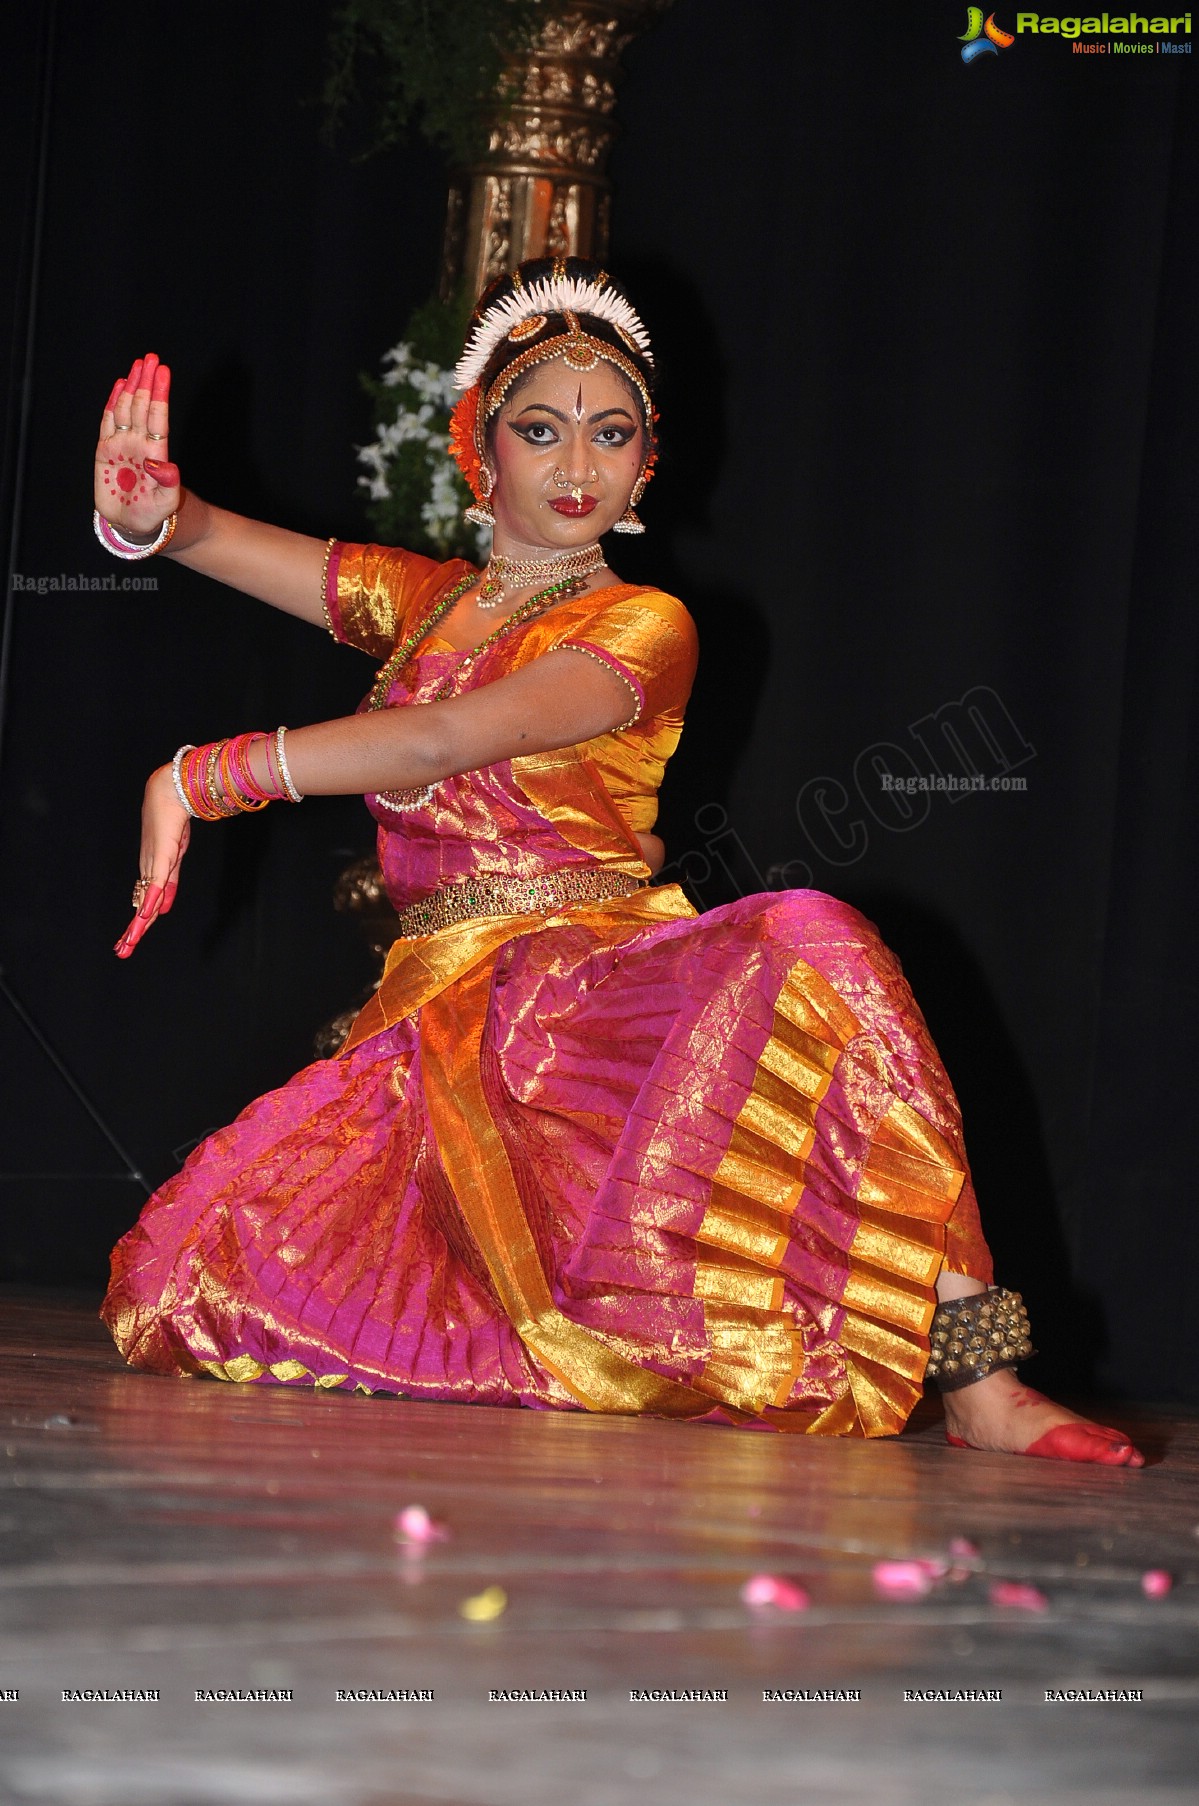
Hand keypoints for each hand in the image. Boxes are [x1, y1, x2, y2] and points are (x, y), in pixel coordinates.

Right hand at [95, 353, 180, 539]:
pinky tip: (120, 385)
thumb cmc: (154, 515)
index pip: (158, 417)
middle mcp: (140, 444)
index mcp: (155, 453)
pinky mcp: (105, 451)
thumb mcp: (165, 503)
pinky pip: (109, 422)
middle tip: (151, 357)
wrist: (133, 525)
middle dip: (147, 382)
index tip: (163, 372)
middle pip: (143, 407)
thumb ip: (167, 484)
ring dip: (133, 386)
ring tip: (139, 365)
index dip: (160, 394)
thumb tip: (163, 465)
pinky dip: (114, 403)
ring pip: (128, 409)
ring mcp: (123, 445)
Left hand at [115, 766, 190, 957]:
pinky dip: (151, 902)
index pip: (143, 904)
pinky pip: (157, 885)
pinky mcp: (162, 858)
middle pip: (140, 907)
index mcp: (151, 872)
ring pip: (144, 901)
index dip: (136, 924)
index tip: (128, 941)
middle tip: (121, 952)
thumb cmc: (172, 820)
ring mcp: (153, 865)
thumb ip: (169, 885)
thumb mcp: (174, 858)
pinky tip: (145, 916)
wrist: (169, 794)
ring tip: (128, 944)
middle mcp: (148, 871)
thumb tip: (163, 908)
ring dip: (137, 925)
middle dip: (132, 932)